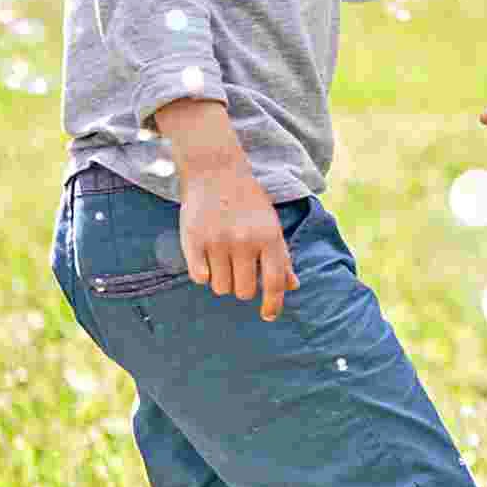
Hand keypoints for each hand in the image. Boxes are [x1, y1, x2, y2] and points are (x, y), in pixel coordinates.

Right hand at [177, 163, 298, 321]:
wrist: (216, 171)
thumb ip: (281, 256)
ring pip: (221, 288)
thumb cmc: (248, 200)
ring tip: (223, 257)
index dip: (272, 304)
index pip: (274, 281)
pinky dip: (204, 273)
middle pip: (244, 291)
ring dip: (223, 279)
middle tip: (239, 267)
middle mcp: (245, 240)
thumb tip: (292, 286)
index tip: (268, 315)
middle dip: (242, 286)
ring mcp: (218, 242)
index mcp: (269, 236)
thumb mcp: (271, 223)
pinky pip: (200, 278)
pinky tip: (207, 255)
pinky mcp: (194, 242)